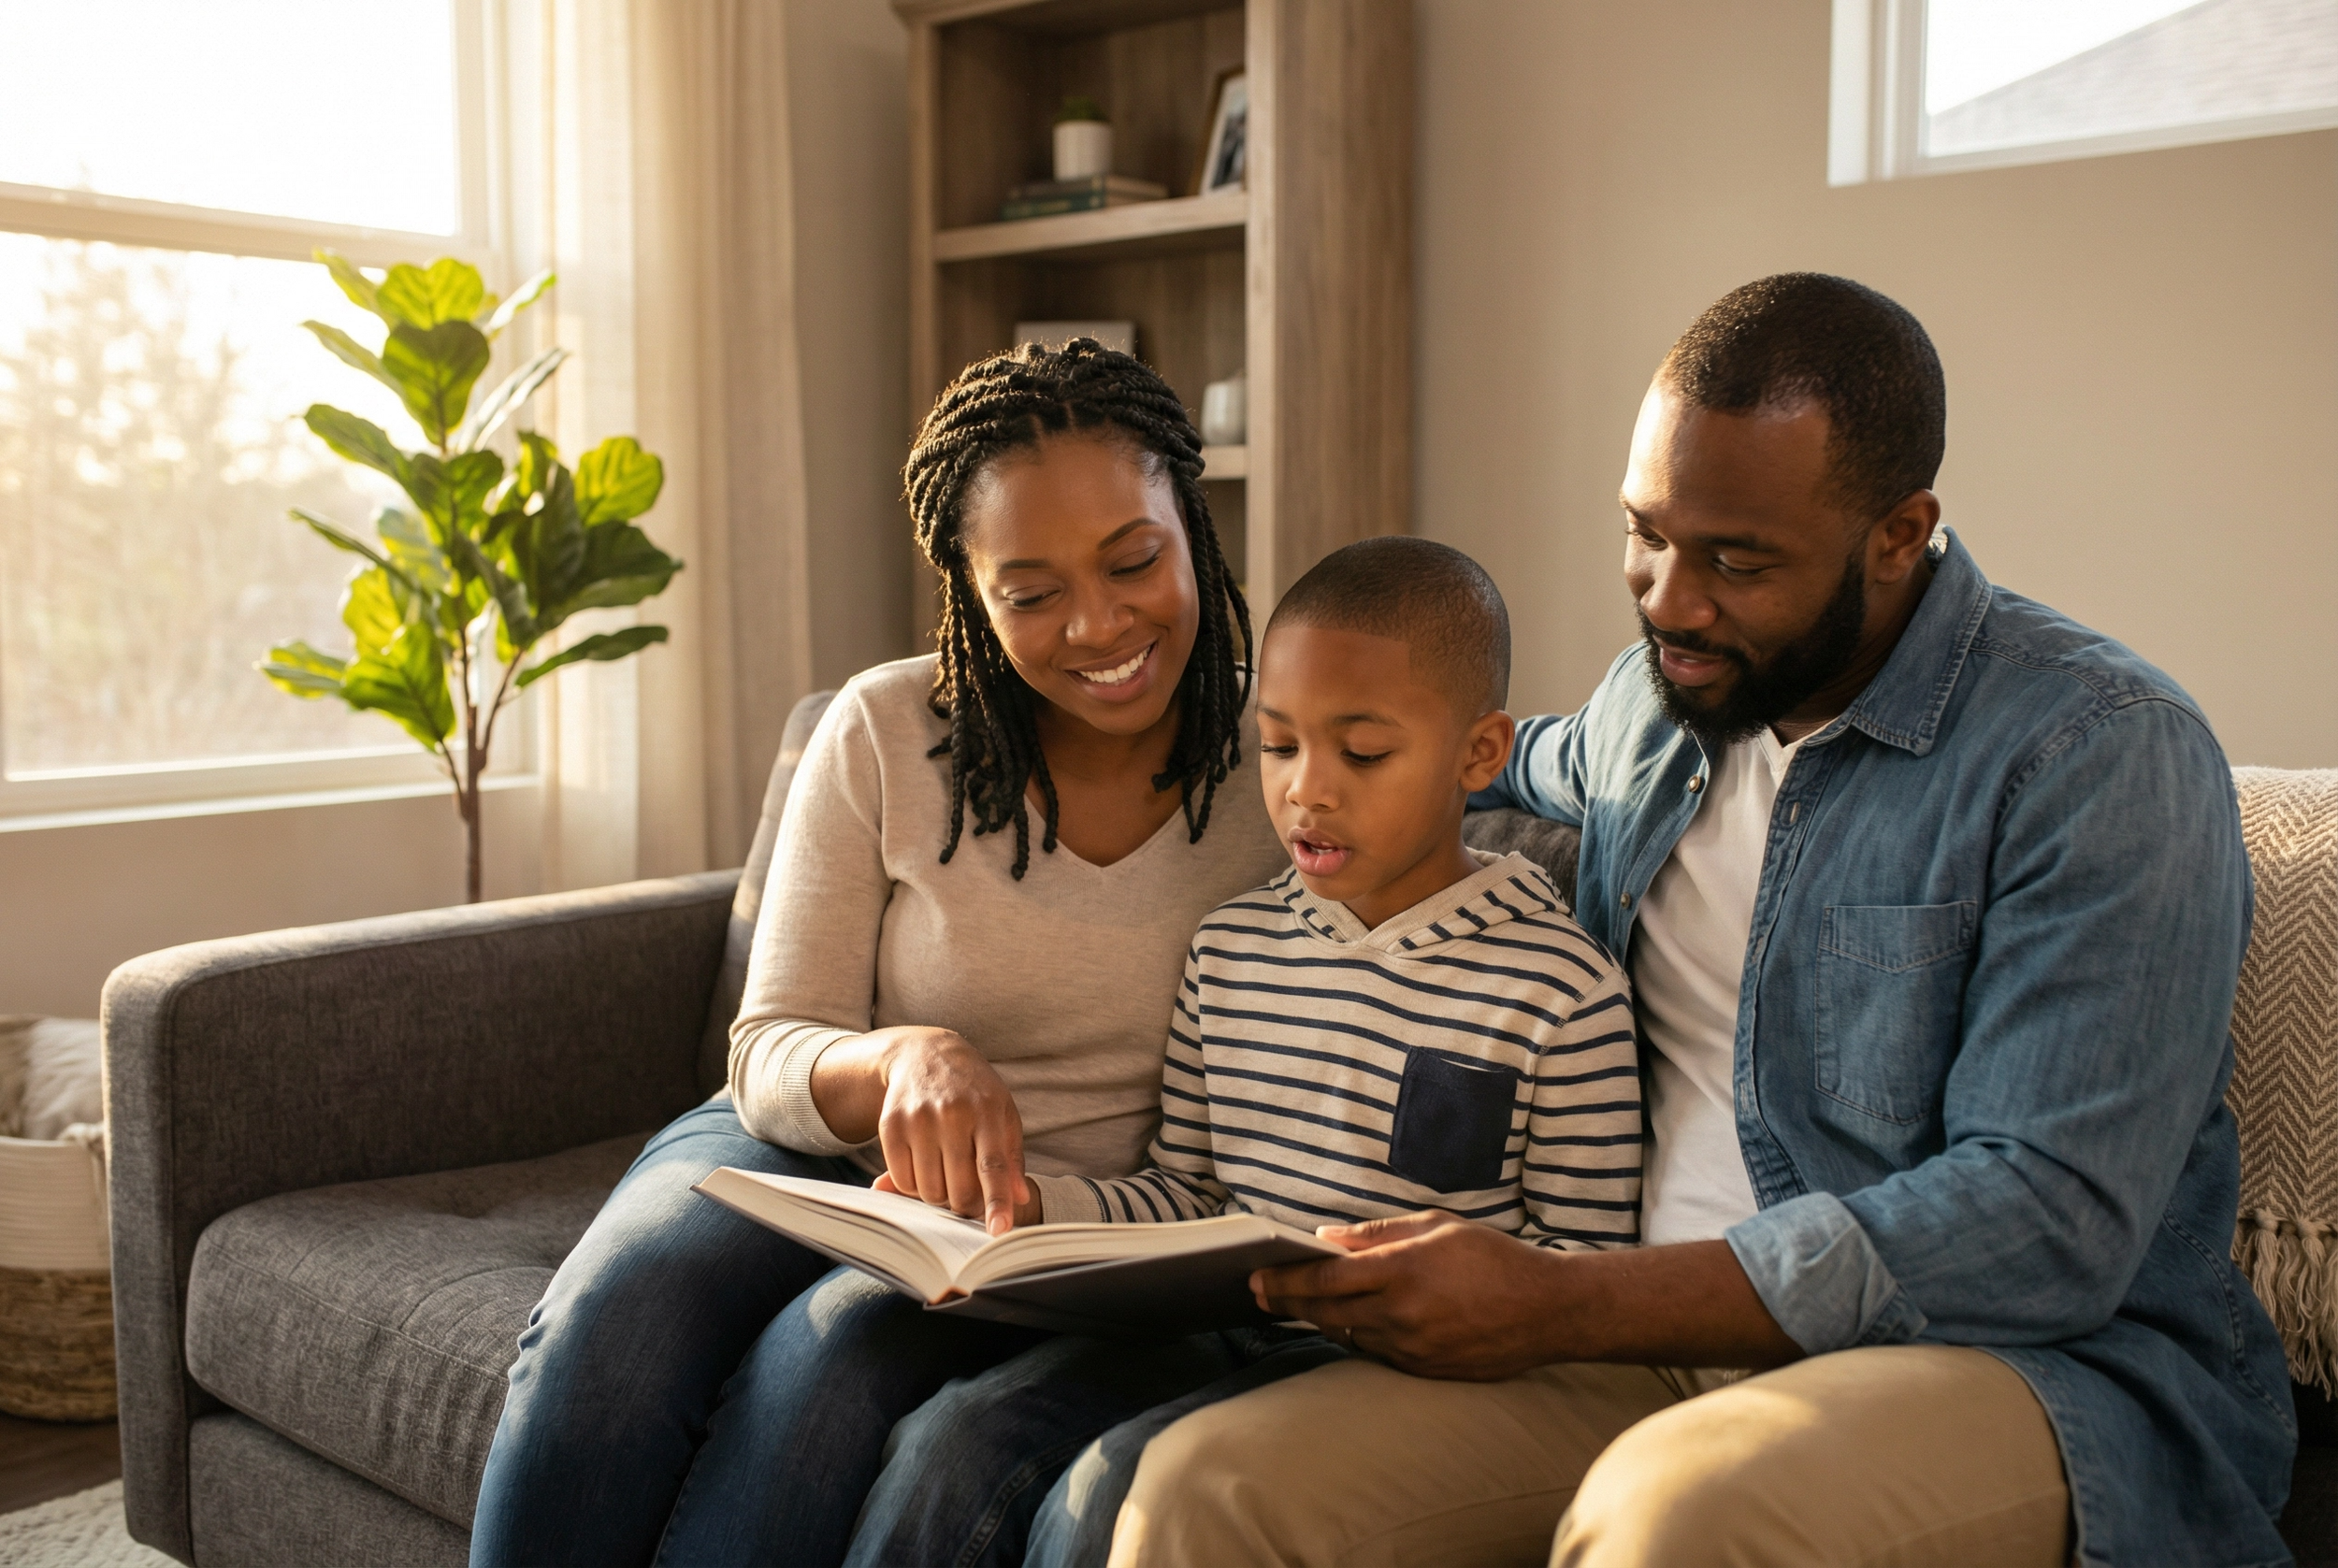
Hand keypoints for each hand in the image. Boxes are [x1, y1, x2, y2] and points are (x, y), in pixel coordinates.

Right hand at [865, 1028, 1030, 1235]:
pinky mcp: (891, 1125)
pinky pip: (902, 1179)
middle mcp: (952, 1114)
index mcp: (987, 1111)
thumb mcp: (1002, 1113)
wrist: (925, 1053)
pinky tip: (924, 1165)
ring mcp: (919, 1118)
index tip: (999, 1230)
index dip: (997, 1201)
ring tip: (946, 1172)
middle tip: (968, 1195)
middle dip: (966, 1205)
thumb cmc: (973, 1090)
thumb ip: (1012, 1157)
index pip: (993, 1166)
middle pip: (959, 1188)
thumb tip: (1020, 1199)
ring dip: (939, 1195)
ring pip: (929, 1190)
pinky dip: (914, 1185)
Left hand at [1251, 1215, 1804, 1379]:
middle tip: (1259, 1294)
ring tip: (1292, 1306)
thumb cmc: (1495, 1258)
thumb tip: (1329, 1239)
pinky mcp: (1426, 1370)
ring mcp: (1414, 1348)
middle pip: (1326, 1314)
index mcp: (1405, 1272)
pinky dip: (1355, 1336)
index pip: (1326, 1281)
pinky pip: (1377, 1354)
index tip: (1256, 1277)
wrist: (1551, 1311)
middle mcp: (1403, 1314)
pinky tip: (1342, 1323)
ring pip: (1348, 1336)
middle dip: (1287, 1303)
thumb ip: (1380, 1234)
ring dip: (1318, 1321)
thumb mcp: (1439, 1228)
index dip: (1285, 1281)